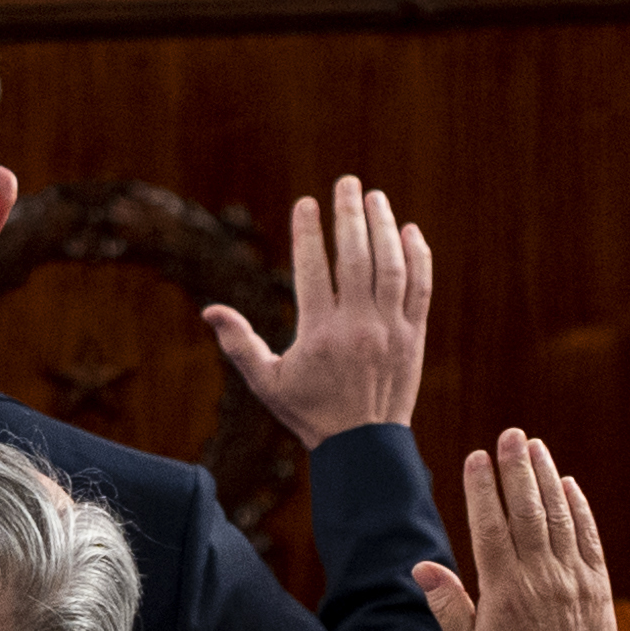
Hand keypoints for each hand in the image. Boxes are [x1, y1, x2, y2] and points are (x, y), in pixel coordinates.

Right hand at [201, 179, 431, 449]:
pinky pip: (420, 288)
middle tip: (347, 182)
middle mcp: (358, 327)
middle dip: (350, 215)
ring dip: (384, 227)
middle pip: (356, 258)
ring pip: (391, 267)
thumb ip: (239, 344)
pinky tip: (409, 231)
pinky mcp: (415, 336)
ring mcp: (391, 330)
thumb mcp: (267, 382)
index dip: (309, 232)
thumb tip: (209, 310)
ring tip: (374, 197)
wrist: (364, 448)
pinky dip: (418, 257)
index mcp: (320, 334)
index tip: (306, 202)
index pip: (313, 269)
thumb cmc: (310, 412)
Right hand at [414, 428, 615, 630]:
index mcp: (505, 590)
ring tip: (535, 446)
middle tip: (510, 434)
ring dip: (546, 477)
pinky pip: (588, 538)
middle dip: (516, 469)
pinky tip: (568, 483)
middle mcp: (540, 577)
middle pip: (526, 511)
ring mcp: (572, 578)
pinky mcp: (597, 586)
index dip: (483, 489)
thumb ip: (447, 605)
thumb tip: (420, 568)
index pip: (490, 526)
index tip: (477, 457)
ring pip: (559, 516)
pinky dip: (579, 508)